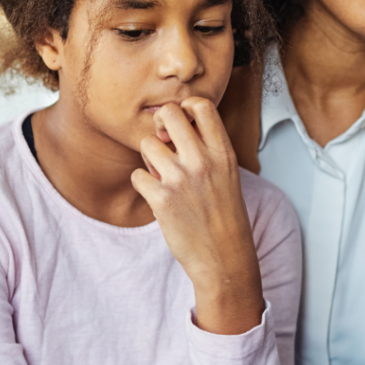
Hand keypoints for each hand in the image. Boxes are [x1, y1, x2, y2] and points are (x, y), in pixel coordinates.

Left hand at [130, 98, 262, 333]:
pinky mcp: (161, 199)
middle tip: (164, 142)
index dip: (185, 107)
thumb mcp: (228, 175)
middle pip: (169, 114)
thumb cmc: (225, 216)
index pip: (201, 105)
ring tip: (163, 177)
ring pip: (147, 145)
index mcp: (223, 152)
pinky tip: (157, 196)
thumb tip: (175, 124)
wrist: (225, 258)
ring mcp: (181, 179)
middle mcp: (203, 160)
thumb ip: (207, 149)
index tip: (182, 124)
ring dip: (150, 159)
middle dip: (160, 125)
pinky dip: (143, 184)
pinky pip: (137, 175)